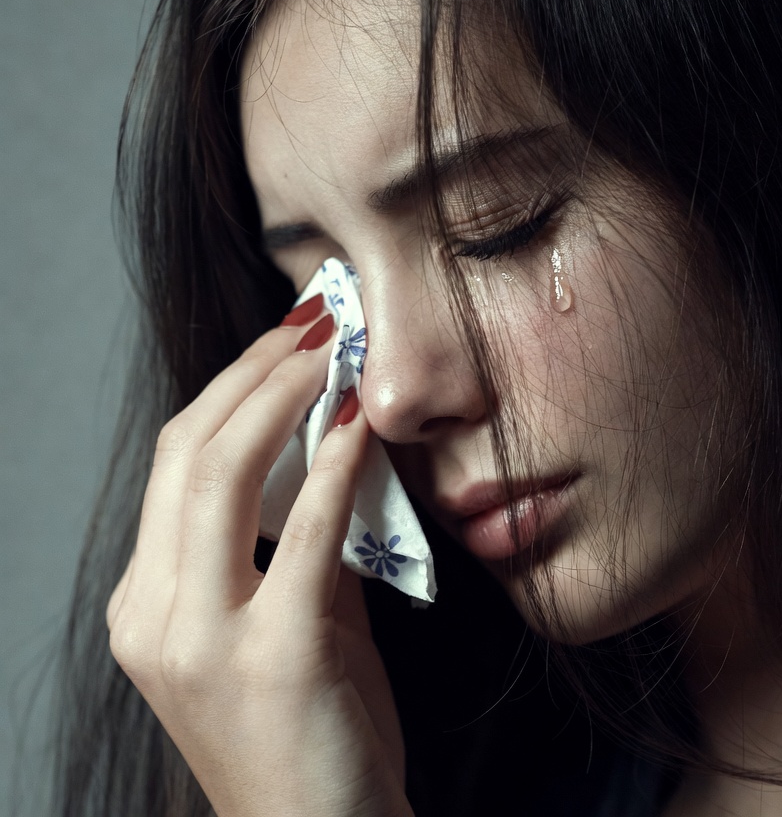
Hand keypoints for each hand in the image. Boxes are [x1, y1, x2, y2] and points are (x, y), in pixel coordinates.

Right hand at [105, 319, 411, 816]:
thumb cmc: (310, 729)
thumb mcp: (286, 622)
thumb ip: (297, 540)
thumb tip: (333, 448)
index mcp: (148, 605)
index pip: (176, 465)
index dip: (230, 388)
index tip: (285, 341)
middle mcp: (155, 618)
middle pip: (189, 455)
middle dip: (254, 373)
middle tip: (315, 323)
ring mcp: (202, 642)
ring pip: (222, 477)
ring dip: (285, 397)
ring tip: (337, 348)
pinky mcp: (270, 659)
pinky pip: (306, 535)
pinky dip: (335, 465)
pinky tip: (362, 422)